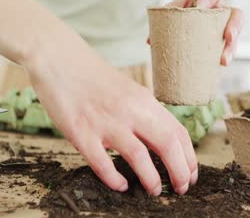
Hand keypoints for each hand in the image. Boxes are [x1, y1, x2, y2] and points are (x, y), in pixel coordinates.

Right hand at [25, 36, 197, 195]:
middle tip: (181, 188)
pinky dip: (114, 179)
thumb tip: (158, 138)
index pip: (178, 132)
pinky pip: (102, 164)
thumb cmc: (91, 77)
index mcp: (143, 99)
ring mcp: (105, 122)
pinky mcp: (81, 132)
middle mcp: (129, 110)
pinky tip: (120, 185)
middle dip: (180, 172)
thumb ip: (142, 111)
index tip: (190, 174)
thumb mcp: (126, 89)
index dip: (189, 157)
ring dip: (151, 180)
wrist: (58, 59)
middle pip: (167, 145)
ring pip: (139, 157)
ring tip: (154, 191)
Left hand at [149, 0, 243, 65]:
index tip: (201, 5)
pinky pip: (229, 47)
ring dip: (230, 47)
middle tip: (227, 37)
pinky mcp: (223, 40)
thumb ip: (165, 18)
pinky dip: (226, 55)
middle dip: (234, 26)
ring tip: (223, 60)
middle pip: (236, 15)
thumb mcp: (174, 7)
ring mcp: (224, 26)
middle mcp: (222, 10)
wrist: (185, 14)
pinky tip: (221, 63)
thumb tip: (150, 40)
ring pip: (235, 35)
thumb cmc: (181, 8)